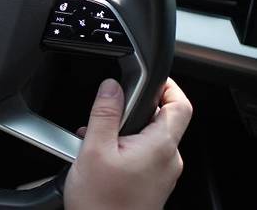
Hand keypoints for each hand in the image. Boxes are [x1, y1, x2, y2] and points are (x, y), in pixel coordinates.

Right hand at [64, 78, 192, 209]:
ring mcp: (162, 174)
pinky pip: (143, 155)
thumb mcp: (95, 149)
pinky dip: (123, 148)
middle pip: (161, 119)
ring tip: (94, 140)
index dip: (167, 85)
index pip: (180, 104)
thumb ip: (105, 113)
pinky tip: (99, 157)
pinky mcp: (151, 184)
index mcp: (160, 146)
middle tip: (106, 112)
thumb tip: (111, 86)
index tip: (147, 78)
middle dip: (131, 110)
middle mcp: (168, 159)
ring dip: (123, 131)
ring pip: (148, 138)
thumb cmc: (102, 204)